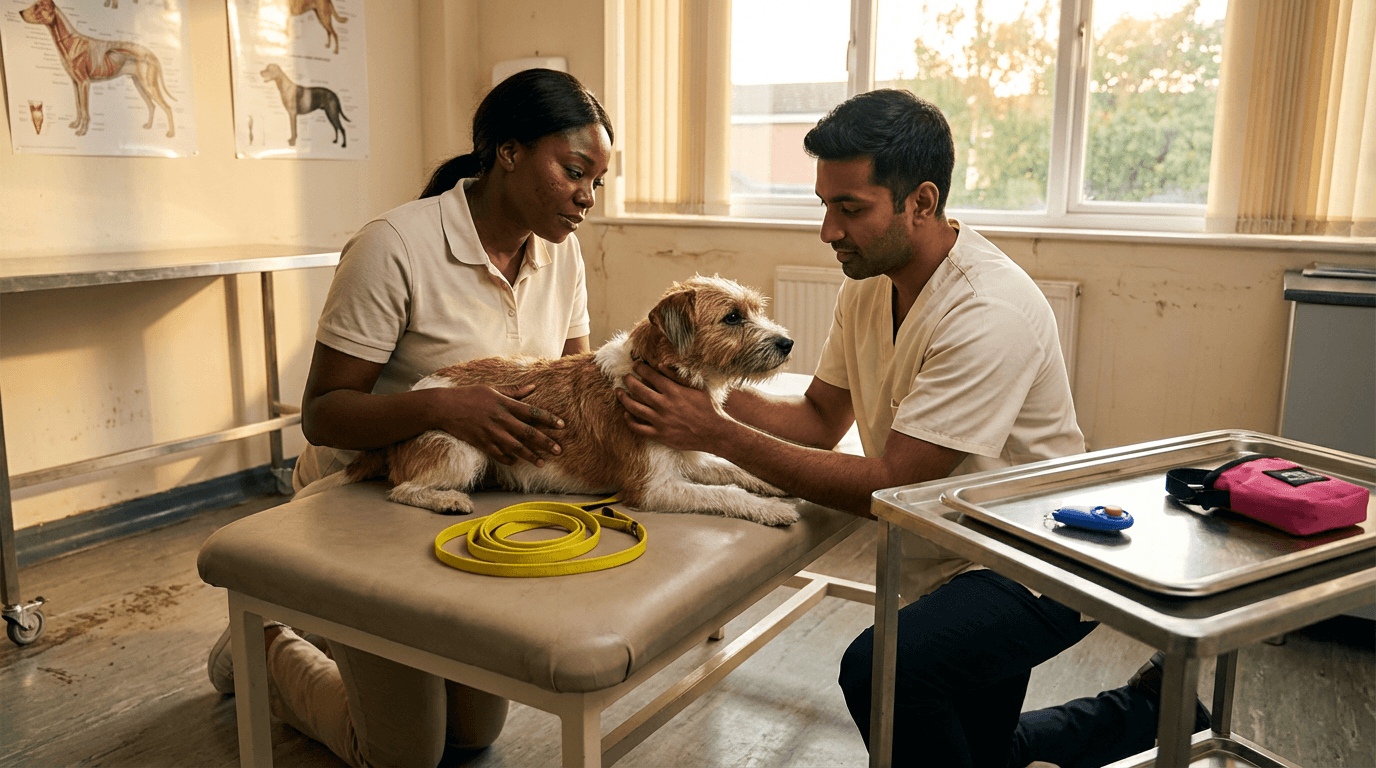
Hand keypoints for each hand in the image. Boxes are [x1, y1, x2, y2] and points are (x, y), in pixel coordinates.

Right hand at [434, 383, 563, 466]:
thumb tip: (533, 387)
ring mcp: (490, 432)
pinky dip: (508, 459)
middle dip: (545, 442)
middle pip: (527, 432)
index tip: (562, 426)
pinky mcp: (481, 442)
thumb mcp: (491, 388)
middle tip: (559, 450)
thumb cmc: (469, 395)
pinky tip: (516, 462)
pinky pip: (498, 454)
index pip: (531, 412)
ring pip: (515, 447)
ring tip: (542, 463)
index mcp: (504, 404)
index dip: (548, 419)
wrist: (444, 407)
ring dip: (530, 455)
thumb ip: (513, 390)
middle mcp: (500, 419)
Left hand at [615, 362, 724, 451]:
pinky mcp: (660, 435)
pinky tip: (626, 414)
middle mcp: (664, 405)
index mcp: (673, 391)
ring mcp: (661, 421)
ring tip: (619, 392)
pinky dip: (630, 420)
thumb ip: (677, 376)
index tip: (636, 365)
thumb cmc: (707, 408)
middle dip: (629, 381)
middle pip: (638, 389)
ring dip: (624, 398)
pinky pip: (639, 428)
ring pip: (634, 408)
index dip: (640, 368)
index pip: (650, 375)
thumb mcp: (696, 388)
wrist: (714, 433)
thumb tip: (660, 365)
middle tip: (625, 377)